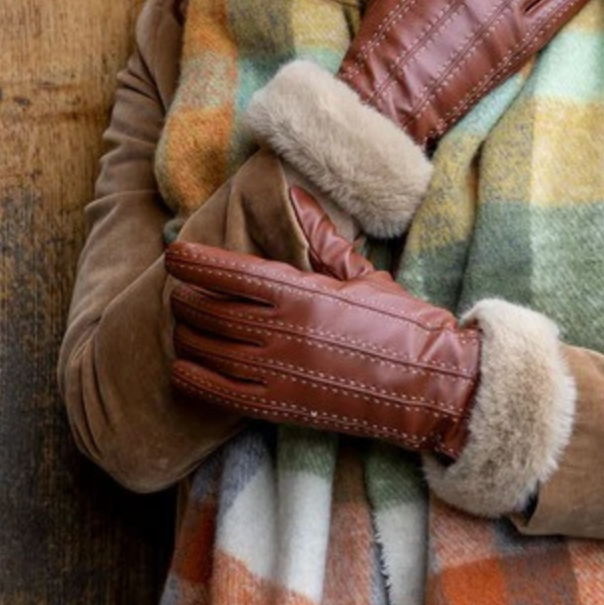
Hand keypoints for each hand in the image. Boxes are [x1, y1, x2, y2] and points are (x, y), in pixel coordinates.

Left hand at [167, 187, 480, 457]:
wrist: (430, 385)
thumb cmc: (402, 325)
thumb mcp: (363, 275)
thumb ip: (322, 238)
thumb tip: (296, 196)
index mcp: (302, 292)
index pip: (231, 271)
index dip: (195, 261)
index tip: (172, 254)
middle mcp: (283, 330)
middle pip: (212, 310)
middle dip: (186, 300)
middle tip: (178, 293)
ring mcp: (280, 371)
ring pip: (211, 350)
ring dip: (187, 336)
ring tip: (180, 327)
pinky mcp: (283, 408)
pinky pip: (223, 393)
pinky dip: (196, 379)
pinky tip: (182, 368)